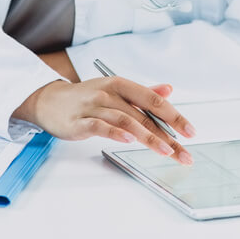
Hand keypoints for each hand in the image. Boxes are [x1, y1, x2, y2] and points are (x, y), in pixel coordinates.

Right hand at [16, 78, 196, 164]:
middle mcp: (109, 93)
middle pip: (144, 115)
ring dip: (148, 137)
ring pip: (126, 121)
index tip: (190, 131)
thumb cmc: (86, 98)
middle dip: (167, 135)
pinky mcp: (79, 122)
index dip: (174, 116)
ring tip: (166, 151)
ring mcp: (93, 107)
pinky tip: (129, 141)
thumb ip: (143, 93)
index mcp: (121, 85)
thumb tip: (169, 89)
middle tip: (183, 152)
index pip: (153, 100)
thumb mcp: (115, 91)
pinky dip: (116, 133)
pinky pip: (100, 126)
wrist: (49, 101)